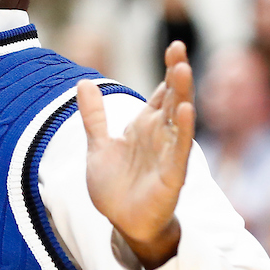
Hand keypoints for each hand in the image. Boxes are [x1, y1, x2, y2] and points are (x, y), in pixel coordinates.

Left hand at [77, 41, 195, 268]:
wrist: (122, 222)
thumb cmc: (116, 186)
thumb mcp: (99, 146)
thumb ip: (94, 116)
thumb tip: (84, 83)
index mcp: (144, 127)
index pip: (161, 93)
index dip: (168, 71)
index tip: (173, 46)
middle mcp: (159, 137)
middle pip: (172, 99)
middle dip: (176, 74)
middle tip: (178, 48)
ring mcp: (167, 155)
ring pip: (178, 120)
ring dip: (181, 95)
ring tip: (183, 69)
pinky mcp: (171, 176)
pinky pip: (179, 151)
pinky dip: (182, 131)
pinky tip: (185, 110)